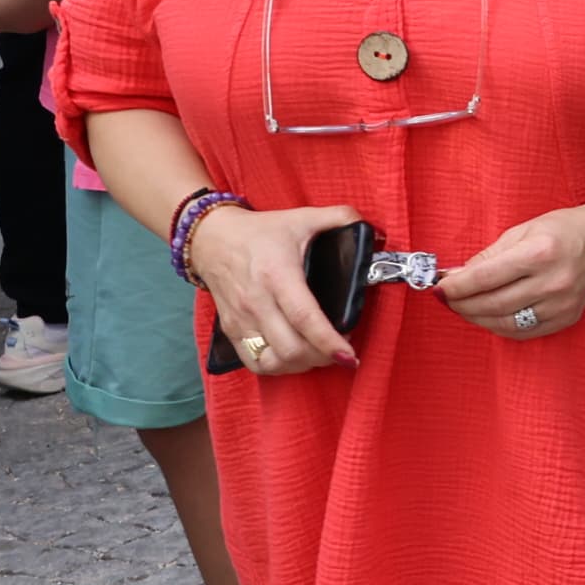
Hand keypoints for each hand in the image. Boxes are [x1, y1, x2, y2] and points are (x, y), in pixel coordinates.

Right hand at [189, 199, 363, 376]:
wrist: (210, 238)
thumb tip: (374, 231)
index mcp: (278, 275)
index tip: (349, 355)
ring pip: (272, 360)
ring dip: (301, 365)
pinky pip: (254, 363)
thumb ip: (341, 218)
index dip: (328, 341)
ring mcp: (241, 319)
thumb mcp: (302, 217)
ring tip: (320, 355)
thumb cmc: (259, 231)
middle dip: (321, 357)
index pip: (304, 317)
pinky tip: (294, 359)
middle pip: (290, 348)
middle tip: (342, 351)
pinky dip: (278, 367)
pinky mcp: (230, 330)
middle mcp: (257, 302)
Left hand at [437, 199, 584, 342]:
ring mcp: (561, 303)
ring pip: (505, 322)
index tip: (439, 287)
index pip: (486, 278)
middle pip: (492, 304)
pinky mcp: (566, 317)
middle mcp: (553, 281)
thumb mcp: (521, 231)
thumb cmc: (560, 230)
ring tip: (464, 308)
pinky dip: (499, 326)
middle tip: (446, 299)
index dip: (456, 286)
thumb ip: (487, 256)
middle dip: (461, 304)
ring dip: (476, 317)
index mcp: (540, 253)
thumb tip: (454, 277)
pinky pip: (523, 331)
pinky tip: (488, 316)